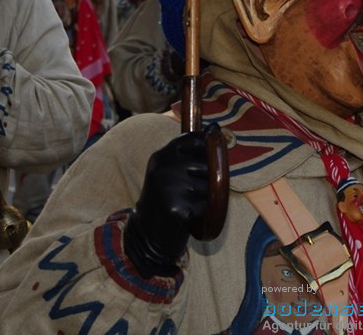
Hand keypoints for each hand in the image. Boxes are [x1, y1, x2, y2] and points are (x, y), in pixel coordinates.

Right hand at [124, 126, 212, 277]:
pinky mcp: (176, 206)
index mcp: (161, 156)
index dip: (206, 148)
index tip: (205, 160)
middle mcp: (163, 167)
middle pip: (207, 165)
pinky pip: (205, 205)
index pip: (194, 139)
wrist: (146, 234)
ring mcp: (168, 186)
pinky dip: (201, 213)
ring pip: (209, 187)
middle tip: (190, 193)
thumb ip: (188, 154)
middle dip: (207, 180)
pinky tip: (186, 216)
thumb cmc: (166, 200)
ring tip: (186, 204)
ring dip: (204, 198)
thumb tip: (216, 129)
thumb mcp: (169, 172)